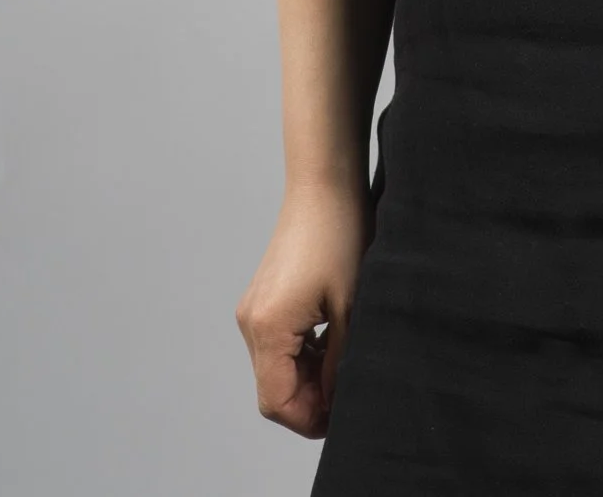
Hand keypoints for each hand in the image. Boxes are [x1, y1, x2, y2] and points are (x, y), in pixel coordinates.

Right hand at [234, 178, 371, 437]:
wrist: (325, 184)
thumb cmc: (341, 235)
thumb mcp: (351, 306)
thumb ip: (341, 360)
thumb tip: (337, 399)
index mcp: (268, 328)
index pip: (277, 401)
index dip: (309, 419)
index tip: (340, 419)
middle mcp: (252, 322)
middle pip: (274, 389)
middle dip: (310, 401)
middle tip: (348, 397)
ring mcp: (255, 309)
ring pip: (276, 367)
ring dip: (308, 378)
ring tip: (346, 367)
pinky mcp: (264, 298)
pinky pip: (278, 343)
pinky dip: (302, 354)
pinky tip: (333, 344)